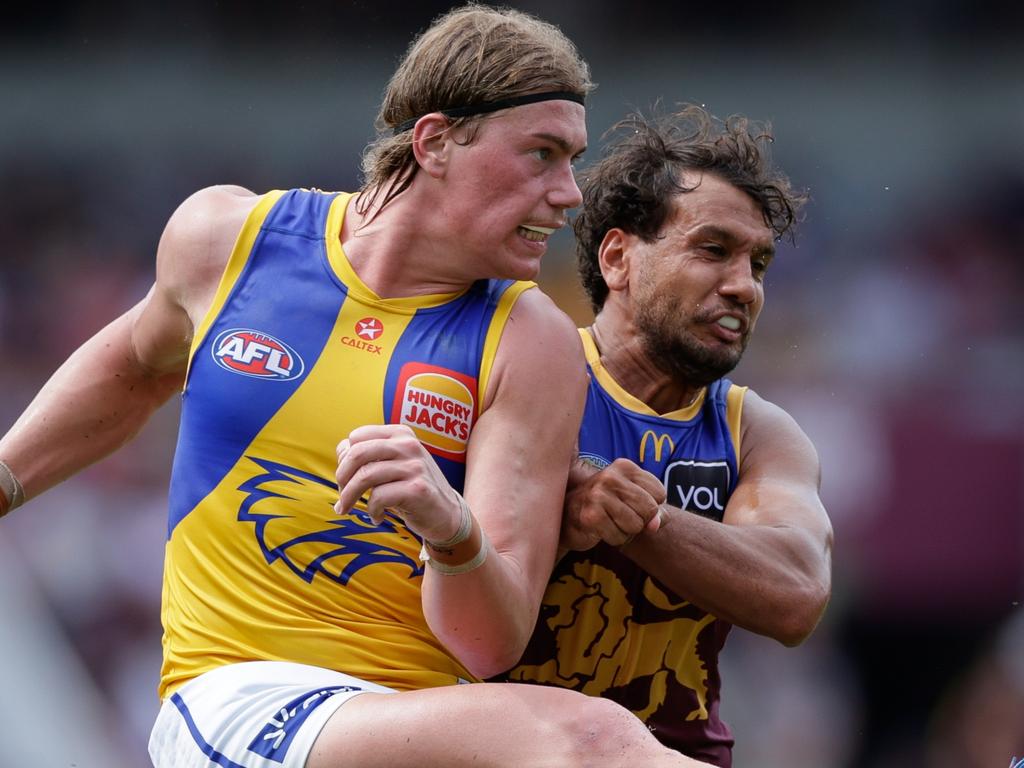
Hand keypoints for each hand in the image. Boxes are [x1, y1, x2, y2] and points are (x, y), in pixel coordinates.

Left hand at [334, 424, 461, 542]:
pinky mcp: (417, 489)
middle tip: (341, 497)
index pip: (357, 437)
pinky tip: (377, 517)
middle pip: (357, 453)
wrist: (446, 513)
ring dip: (349, 497)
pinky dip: (372, 510)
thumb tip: (341, 452)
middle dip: (341, 477)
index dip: (344, 459)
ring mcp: (415, 466)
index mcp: (400, 434)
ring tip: (348, 509)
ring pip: (365, 476)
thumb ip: (369, 455)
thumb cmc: (410, 488)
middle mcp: (408, 445)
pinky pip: (379, 497)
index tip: (344, 479)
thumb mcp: (392, 464)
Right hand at [560, 458, 664, 550]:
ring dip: (626, 531)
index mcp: (624, 466)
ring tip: (610, 521)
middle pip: (649, 509)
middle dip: (640, 521)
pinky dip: (614, 539)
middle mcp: (610, 476)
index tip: (632, 504)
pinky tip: (601, 529)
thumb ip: (654, 512)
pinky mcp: (590, 516)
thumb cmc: (607, 508)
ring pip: (635, 525)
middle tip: (621, 516)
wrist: (568, 517)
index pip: (660, 493)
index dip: (651, 506)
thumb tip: (655, 524)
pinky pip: (619, 537)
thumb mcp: (633, 501)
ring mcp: (598, 494)